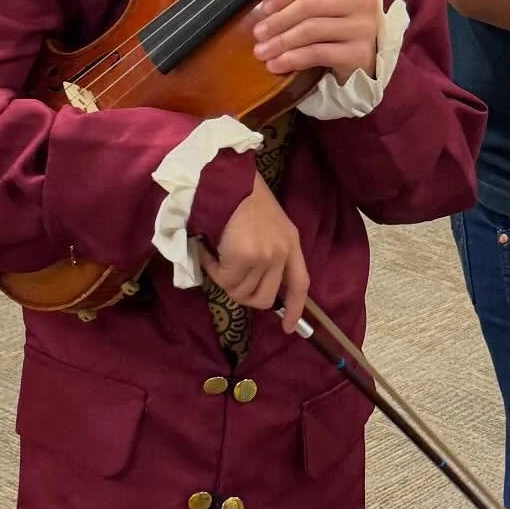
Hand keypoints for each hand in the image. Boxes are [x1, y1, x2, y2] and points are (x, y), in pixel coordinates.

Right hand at [199, 172, 309, 331]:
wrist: (227, 181)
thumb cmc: (244, 198)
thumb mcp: (270, 225)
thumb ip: (271, 252)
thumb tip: (255, 283)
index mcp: (291, 243)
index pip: (300, 284)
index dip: (294, 309)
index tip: (288, 327)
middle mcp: (282, 252)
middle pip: (265, 297)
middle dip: (243, 295)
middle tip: (227, 278)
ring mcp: (265, 256)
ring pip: (240, 292)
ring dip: (224, 279)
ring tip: (217, 255)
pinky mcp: (244, 257)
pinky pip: (224, 280)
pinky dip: (212, 269)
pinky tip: (209, 250)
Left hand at [252, 0, 380, 81]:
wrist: (369, 56)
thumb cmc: (343, 22)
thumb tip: (264, 3)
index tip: (264, 8)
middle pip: (310, 4)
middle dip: (278, 20)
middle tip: (258, 33)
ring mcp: (365, 27)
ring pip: (311, 30)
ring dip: (281, 42)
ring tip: (261, 52)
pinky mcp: (360, 53)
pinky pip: (318, 53)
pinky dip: (293, 59)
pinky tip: (277, 64)